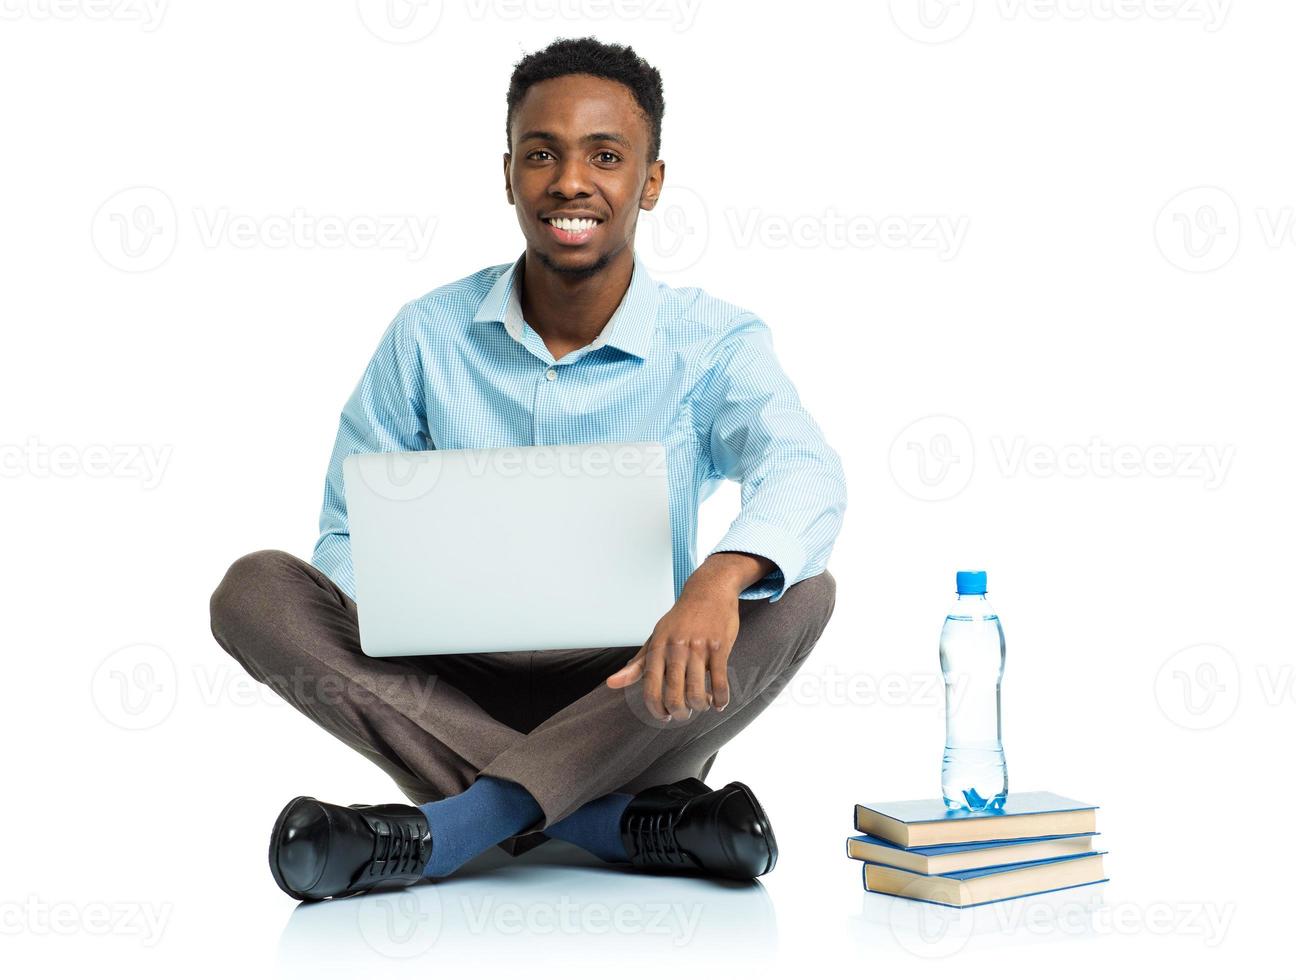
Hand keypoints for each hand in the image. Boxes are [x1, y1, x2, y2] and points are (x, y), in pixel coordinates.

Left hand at [605, 584, 739, 721]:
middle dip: (679, 713)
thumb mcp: (656, 637)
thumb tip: (611, 684)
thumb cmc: (681, 619)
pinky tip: (719, 703)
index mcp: (658, 647)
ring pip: (697, 692)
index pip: (650, 688)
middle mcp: (676, 648)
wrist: (708, 591)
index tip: (664, 716)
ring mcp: (699, 647)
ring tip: (702, 704)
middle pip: (674, 694)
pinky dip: (721, 699)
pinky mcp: (719, 647)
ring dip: (700, 706)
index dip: (656, 709)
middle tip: (683, 714)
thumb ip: (638, 664)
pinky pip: (720, 682)